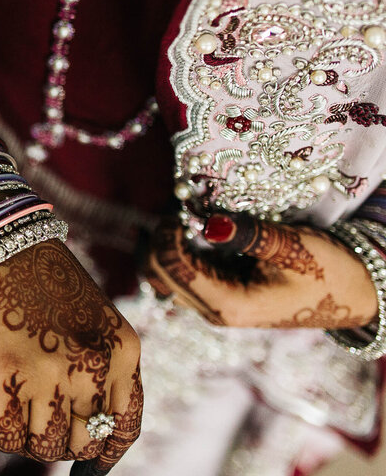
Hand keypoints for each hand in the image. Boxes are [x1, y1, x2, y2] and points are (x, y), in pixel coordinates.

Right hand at [0, 241, 141, 474]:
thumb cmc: (39, 277)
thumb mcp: (91, 319)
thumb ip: (98, 369)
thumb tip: (84, 441)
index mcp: (122, 350)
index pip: (123, 428)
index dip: (103, 454)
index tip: (87, 464)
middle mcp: (91, 365)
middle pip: (80, 443)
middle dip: (58, 439)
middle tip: (35, 416)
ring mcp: (46, 371)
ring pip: (42, 447)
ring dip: (26, 436)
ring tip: (11, 407)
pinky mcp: (1, 372)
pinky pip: (5, 435)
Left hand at [146, 213, 377, 328]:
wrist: (354, 293)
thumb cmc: (328, 271)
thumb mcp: (292, 247)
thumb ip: (249, 235)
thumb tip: (210, 223)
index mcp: (228, 306)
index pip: (173, 268)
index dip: (166, 234)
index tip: (179, 204)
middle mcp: (214, 310)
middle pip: (159, 272)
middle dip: (161, 236)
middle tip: (179, 203)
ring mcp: (214, 304)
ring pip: (166, 273)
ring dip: (168, 241)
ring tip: (185, 210)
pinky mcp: (219, 293)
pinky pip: (184, 270)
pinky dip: (180, 247)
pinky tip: (192, 224)